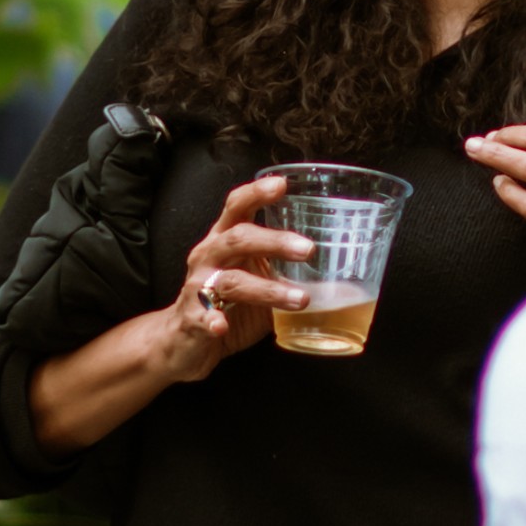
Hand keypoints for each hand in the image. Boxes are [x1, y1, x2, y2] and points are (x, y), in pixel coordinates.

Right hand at [149, 174, 306, 382]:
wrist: (182, 341)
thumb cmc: (227, 305)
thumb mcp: (257, 283)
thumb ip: (288, 277)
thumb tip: (343, 286)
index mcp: (224, 241)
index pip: (237, 207)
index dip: (256, 193)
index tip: (282, 185)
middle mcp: (209, 258)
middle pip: (238, 238)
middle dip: (274, 240)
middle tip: (308, 249)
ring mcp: (198, 287)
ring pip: (231, 281)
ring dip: (267, 289)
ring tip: (300, 299)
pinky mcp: (192, 318)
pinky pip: (204, 317)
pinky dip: (213, 320)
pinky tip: (222, 327)